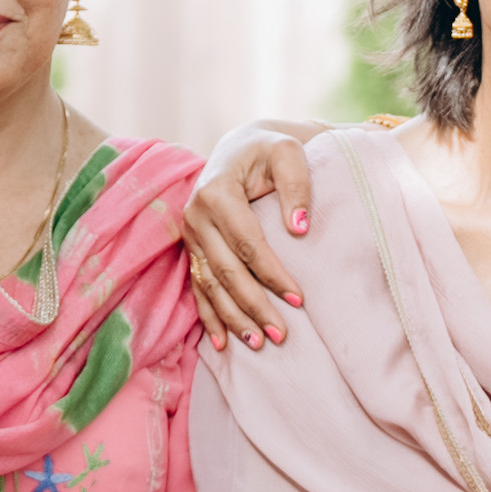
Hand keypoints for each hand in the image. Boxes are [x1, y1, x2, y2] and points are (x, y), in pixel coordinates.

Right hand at [175, 130, 321, 349]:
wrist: (241, 147)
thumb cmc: (270, 151)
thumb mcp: (288, 154)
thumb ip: (297, 186)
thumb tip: (300, 229)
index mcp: (216, 192)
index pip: (247, 243)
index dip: (272, 273)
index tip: (300, 299)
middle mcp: (196, 215)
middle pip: (226, 270)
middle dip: (253, 305)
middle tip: (280, 334)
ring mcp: (190, 234)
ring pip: (210, 284)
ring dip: (232, 318)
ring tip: (258, 344)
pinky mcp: (192, 247)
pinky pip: (198, 287)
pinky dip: (210, 316)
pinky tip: (223, 343)